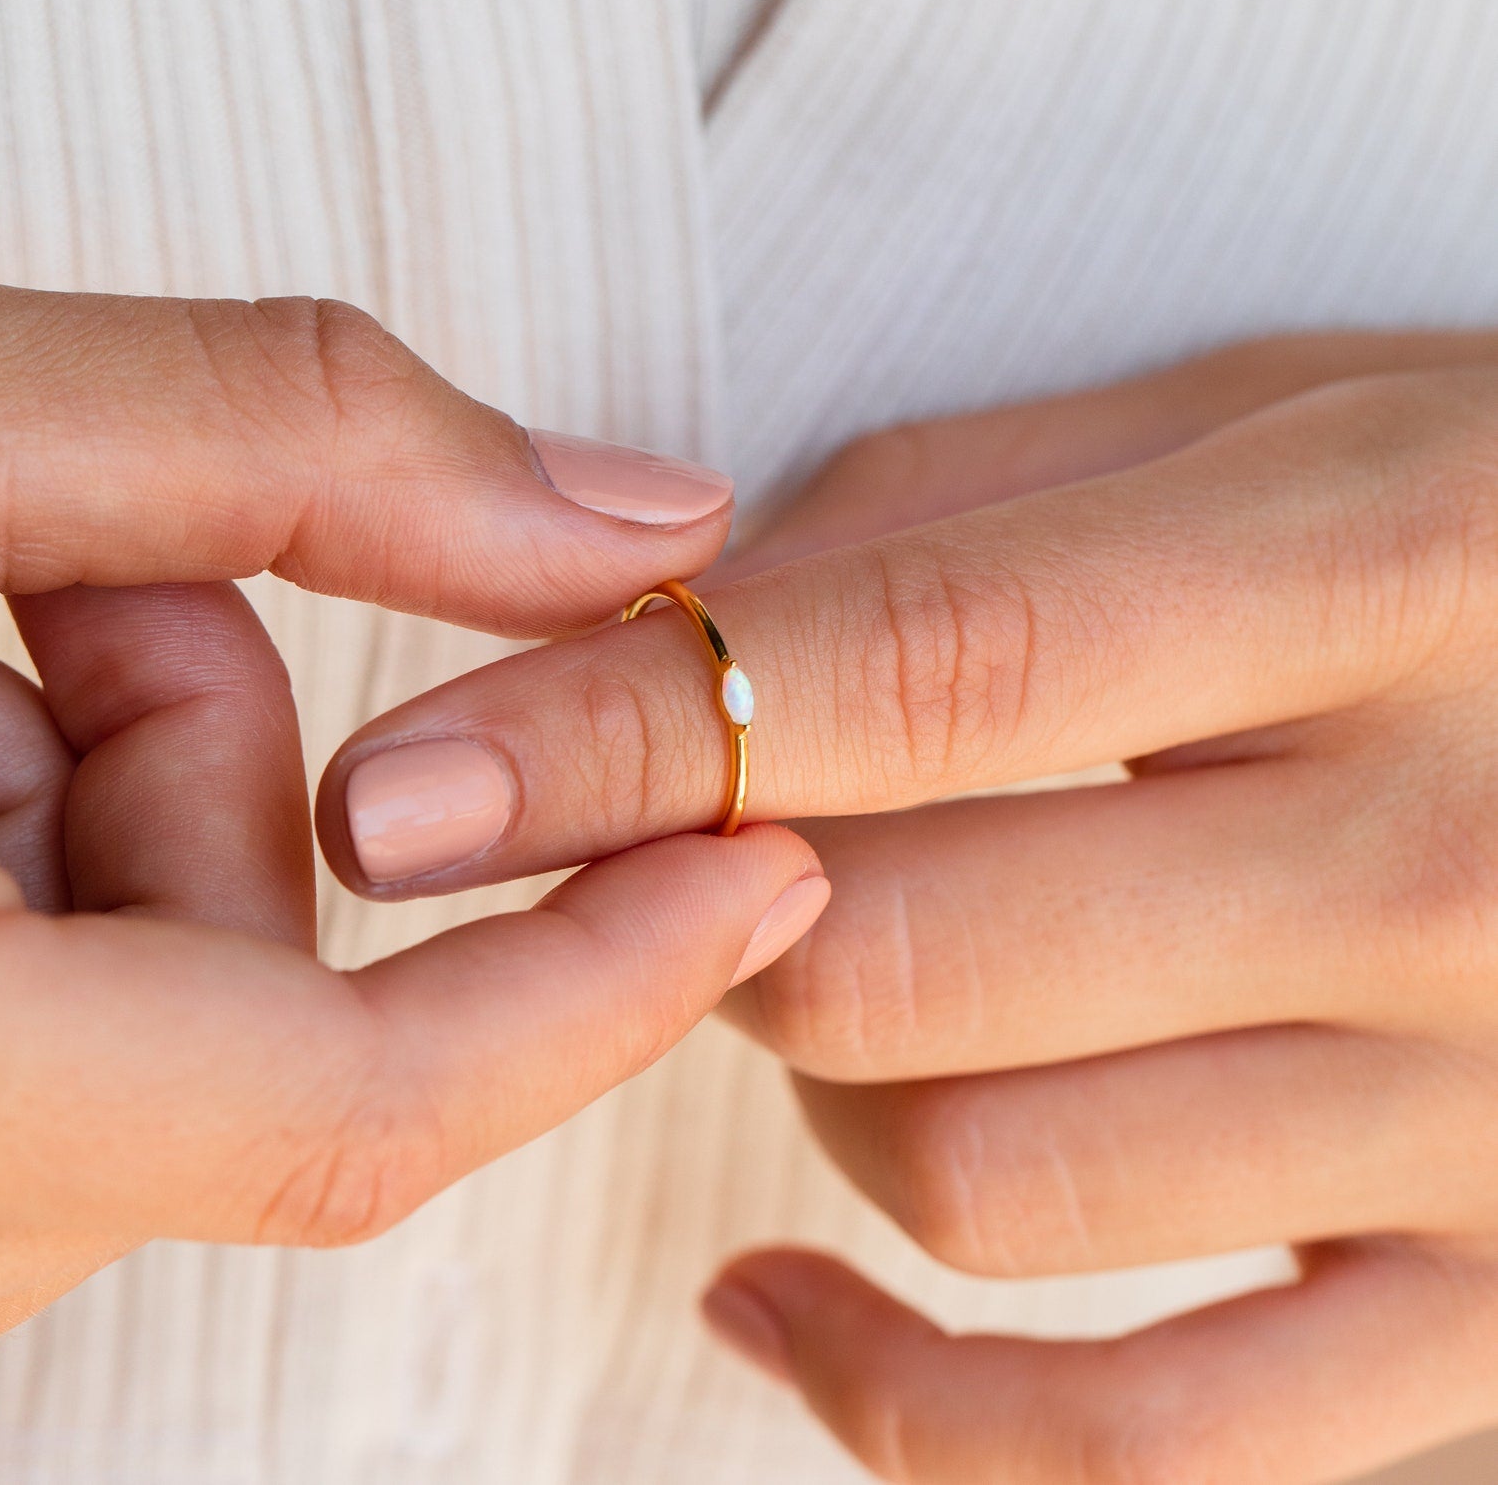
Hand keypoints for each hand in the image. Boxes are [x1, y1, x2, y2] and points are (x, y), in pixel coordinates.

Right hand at [0, 266, 821, 1367]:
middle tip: (23, 566)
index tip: (761, 865)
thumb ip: (302, 441)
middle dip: (196, 739)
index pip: (345, 1114)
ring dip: (82, 773)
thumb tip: (637, 518)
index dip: (593, 987)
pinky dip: (13, 843)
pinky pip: (47, 1017)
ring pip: (143, 999)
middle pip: (238, 1001)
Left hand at [321, 330, 1497, 1482]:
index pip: (910, 675)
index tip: (408, 791)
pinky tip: (776, 1298)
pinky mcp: (1489, 1301)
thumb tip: (677, 625)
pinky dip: (903, 1401)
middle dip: (696, 904)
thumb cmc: (1480, 518)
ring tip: (840, 967)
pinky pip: (1135, 1448)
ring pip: (967, 1178)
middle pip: (888, 960)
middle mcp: (1439, 862)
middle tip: (664, 840)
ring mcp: (1477, 1116)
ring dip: (812, 1078)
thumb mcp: (1260, 416)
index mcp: (1372, 576)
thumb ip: (950, 504)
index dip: (615, 735)